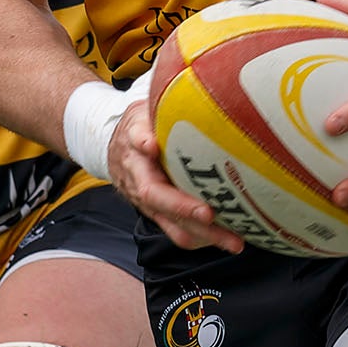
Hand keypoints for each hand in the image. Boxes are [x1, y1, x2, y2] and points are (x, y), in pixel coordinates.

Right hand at [106, 99, 246, 252]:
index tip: (162, 158)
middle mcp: (139, 183)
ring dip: (204, 236)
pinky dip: (202, 239)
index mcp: (134, 155)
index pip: (142, 159)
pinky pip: (179, 233)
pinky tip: (226, 238)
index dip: (151, 158)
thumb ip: (153, 115)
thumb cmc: (135, 129)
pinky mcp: (160, 216)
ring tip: (234, 241)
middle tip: (213, 216)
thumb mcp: (139, 113)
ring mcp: (149, 205)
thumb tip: (175, 105)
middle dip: (188, 211)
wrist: (114, 151)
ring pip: (174, 226)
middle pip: (160, 202)